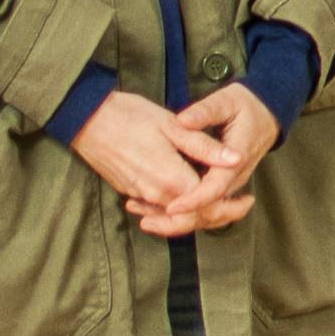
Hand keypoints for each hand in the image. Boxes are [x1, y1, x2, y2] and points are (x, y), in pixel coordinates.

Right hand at [70, 93, 240, 236]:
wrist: (86, 119)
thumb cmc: (130, 117)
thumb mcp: (173, 126)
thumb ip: (205, 147)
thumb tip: (236, 159)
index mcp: (172, 180)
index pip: (208, 208)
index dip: (231, 208)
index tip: (248, 200)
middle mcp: (156, 194)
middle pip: (192, 219)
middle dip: (218, 215)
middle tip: (239, 204)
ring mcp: (140, 195)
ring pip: (175, 215)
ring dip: (198, 212)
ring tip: (220, 200)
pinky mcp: (129, 190)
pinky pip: (157, 207)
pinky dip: (176, 208)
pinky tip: (188, 196)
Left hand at [136, 85, 281, 236]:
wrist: (268, 113)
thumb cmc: (247, 107)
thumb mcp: (226, 101)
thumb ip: (204, 111)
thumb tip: (183, 120)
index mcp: (237, 157)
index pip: (216, 187)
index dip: (194, 200)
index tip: (171, 207)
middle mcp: (236, 175)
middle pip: (212, 208)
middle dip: (180, 220)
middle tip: (149, 222)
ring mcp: (232, 182)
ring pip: (210, 212)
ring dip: (180, 221)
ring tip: (148, 220)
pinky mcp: (226, 184)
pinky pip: (208, 205)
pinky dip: (186, 213)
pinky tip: (160, 211)